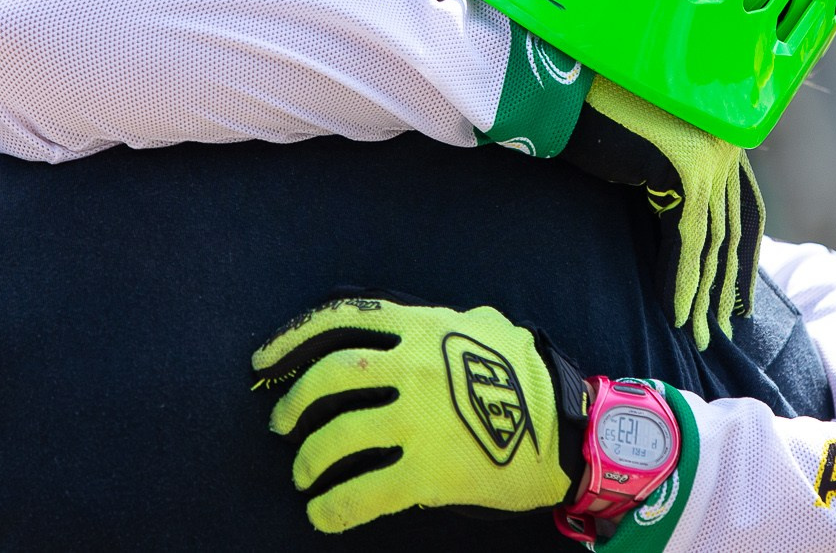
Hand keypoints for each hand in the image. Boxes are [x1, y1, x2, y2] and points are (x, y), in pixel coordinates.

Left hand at [250, 294, 585, 532]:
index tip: (264, 360)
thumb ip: (441, 323)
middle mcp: (413, 368)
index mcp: (422, 328)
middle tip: (281, 424)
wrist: (571, 429)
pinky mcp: (429, 472)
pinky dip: (334, 507)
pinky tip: (322, 516)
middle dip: (296, 402)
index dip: (293, 337)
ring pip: (339, 436)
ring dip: (311, 458)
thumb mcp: (485, 326)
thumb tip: (412, 326)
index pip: (342, 319)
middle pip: (329, 378)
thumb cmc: (531, 375)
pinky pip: (365, 491)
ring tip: (303, 474)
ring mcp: (419, 421)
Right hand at [559, 79, 762, 349]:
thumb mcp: (643, 149)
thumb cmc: (589, 112)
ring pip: (712, 240)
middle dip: (728, 284)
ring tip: (698, 334)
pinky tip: (675, 313)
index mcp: (721, 130)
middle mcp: (725, 140)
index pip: (745, 207)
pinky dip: (681, 282)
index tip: (739, 298)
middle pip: (734, 228)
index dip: (741, 257)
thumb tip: (678, 220)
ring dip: (704, 294)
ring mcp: (711, 154)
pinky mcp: (687, 171)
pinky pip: (687, 241)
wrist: (559, 84)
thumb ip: (669, 175)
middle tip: (725, 329)